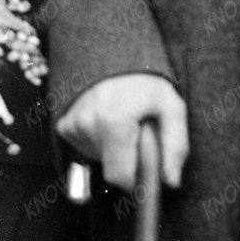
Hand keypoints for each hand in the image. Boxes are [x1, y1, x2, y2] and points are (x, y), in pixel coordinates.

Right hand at [56, 74, 188, 190]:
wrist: (115, 57)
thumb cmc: (148, 85)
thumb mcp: (172, 108)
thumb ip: (175, 146)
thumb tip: (172, 182)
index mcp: (113, 122)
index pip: (120, 177)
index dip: (137, 179)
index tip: (147, 167)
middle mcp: (87, 125)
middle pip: (110, 170)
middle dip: (127, 163)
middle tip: (138, 139)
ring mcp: (72, 125)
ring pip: (99, 160)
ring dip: (114, 151)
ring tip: (124, 126)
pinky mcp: (64, 126)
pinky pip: (85, 148)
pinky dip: (100, 143)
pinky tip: (108, 124)